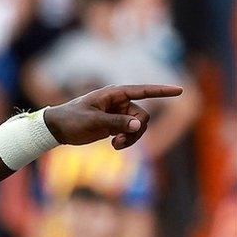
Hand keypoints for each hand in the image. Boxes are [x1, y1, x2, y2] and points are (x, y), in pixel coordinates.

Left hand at [43, 84, 183, 149]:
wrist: (57, 129)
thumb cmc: (71, 119)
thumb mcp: (93, 121)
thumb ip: (116, 122)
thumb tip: (139, 124)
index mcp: (114, 94)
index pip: (143, 90)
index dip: (162, 91)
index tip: (180, 90)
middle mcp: (120, 102)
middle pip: (143, 116)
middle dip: (136, 131)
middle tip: (120, 142)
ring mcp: (119, 114)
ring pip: (139, 126)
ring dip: (132, 138)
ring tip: (116, 146)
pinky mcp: (116, 125)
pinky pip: (131, 133)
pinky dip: (127, 140)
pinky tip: (114, 145)